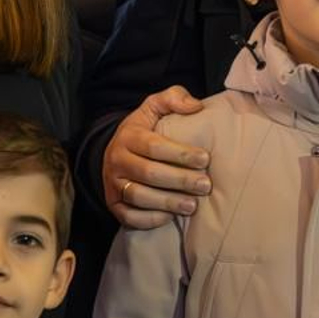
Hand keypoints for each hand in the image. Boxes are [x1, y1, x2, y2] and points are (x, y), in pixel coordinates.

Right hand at [102, 87, 210, 229]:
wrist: (115, 152)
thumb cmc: (144, 130)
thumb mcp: (154, 107)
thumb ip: (174, 98)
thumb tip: (196, 107)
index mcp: (128, 135)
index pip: (154, 146)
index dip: (180, 153)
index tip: (205, 159)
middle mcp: (116, 160)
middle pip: (149, 173)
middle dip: (180, 181)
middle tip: (205, 186)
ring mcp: (113, 184)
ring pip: (139, 196)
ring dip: (168, 202)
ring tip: (192, 205)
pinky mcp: (113, 204)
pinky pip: (129, 217)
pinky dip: (150, 219)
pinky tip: (170, 217)